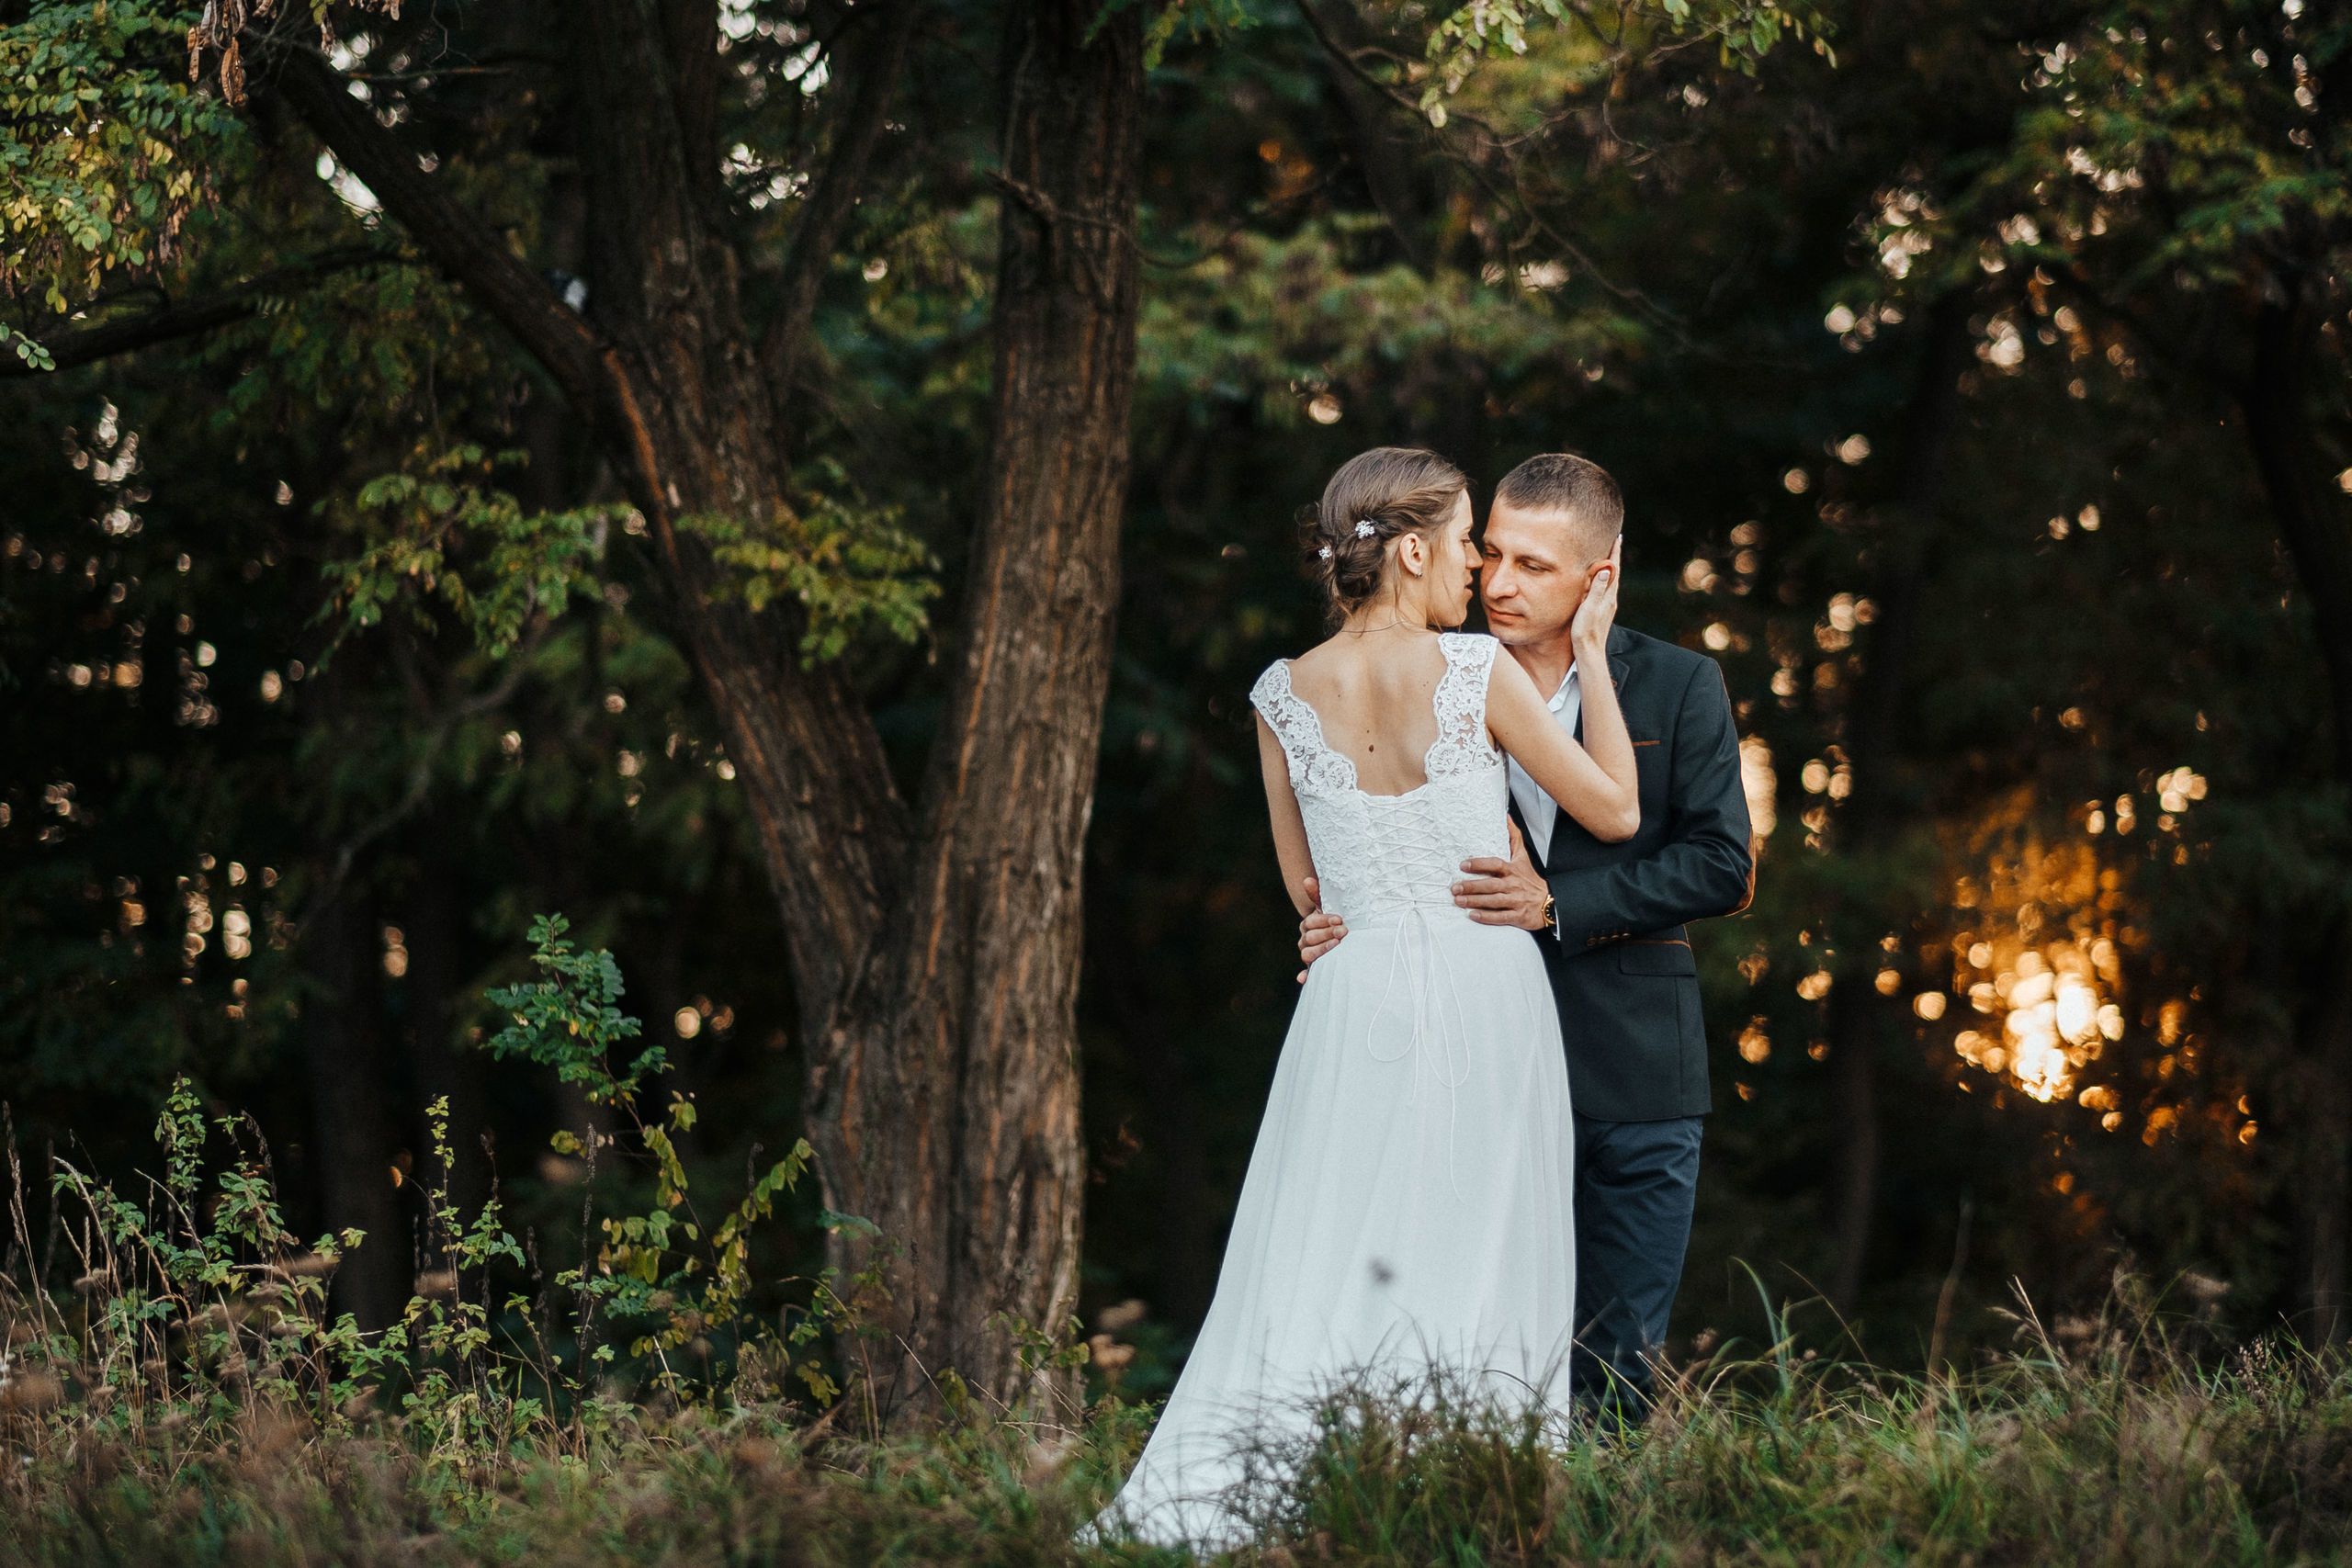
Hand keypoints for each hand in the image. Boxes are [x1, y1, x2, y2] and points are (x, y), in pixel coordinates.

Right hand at [1296, 877, 1346, 981]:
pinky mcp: (1314, 966)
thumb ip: (1317, 894)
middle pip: (1310, 938)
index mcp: (1308, 924)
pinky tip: (1303, 978)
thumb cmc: (1336, 919)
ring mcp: (1309, 953)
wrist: (1343, 935)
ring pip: (1307, 953)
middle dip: (1327, 933)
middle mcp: (1305, 939)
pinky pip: (1307, 972)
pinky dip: (1304, 975)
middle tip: (1344, 931)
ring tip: (1336, 946)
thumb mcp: (1329, 906)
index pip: (1310, 922)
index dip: (1324, 920)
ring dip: (1320, 950)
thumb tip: (1307, 880)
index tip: (1339, 919)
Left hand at [1453, 820, 1551, 931]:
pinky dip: (1486, 916)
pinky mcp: (1518, 916)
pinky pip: (1500, 917)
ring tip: (1458, 901)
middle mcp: (1513, 885)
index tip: (1463, 865)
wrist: (1550, 903)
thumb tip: (1506, 817)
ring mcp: (1516, 901)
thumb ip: (1514, 837)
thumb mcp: (1523, 857)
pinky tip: (1473, 915)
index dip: (1479, 864)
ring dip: (1474, 901)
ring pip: (1493, 901)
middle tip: (1454, 888)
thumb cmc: (1532, 880)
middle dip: (1471, 886)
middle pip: (1490, 885)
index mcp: (1513, 870)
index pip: (1495, 864)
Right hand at [1570, 538, 1621, 657]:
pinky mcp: (1602, 611)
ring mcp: (1607, 606)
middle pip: (1615, 573)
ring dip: (1610, 568)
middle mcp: (1611, 599)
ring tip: (1608, 557)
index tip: (1617, 538)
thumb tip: (1607, 569)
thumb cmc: (1586, 630)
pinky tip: (1601, 581)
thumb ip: (1598, 588)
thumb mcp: (1590, 607)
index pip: (1614, 569)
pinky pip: (1606, 589)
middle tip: (1614, 542)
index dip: (1615, 553)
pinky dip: (1605, 579)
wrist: (1589, 651)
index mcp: (1609, 596)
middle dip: (1614, 557)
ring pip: (1611, 581)